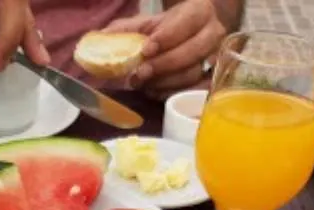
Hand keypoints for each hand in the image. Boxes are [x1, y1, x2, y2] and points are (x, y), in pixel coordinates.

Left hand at [103, 0, 226, 98]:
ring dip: (164, 82)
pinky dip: (172, 94)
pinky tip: (155, 93)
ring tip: (143, 84)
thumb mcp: (147, 24)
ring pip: (193, 74)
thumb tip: (98, 39)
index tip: (145, 50)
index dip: (167, 37)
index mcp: (198, 11)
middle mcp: (213, 34)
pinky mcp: (211, 79)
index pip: (186, 23)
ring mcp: (215, 58)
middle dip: (163, 65)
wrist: (191, 35)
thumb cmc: (167, 29)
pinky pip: (194, 92)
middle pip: (192, 52)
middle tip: (139, 74)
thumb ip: (124, 30)